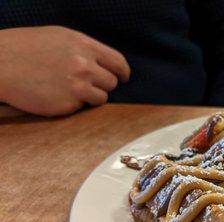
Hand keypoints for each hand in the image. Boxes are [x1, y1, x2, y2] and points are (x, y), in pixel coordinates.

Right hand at [0, 26, 129, 116]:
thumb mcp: (59, 38)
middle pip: (112, 82)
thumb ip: (84, 50)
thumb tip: (105, 63)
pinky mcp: (68, 104)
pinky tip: (58, 95)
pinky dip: (76, 104)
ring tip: (70, 89)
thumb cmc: (26, 49)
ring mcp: (77, 86)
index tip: (122, 77)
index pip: (118, 62)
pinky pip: (83, 107)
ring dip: (91, 96)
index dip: (122, 72)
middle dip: (103, 84)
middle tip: (86, 83)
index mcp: (83, 45)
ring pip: (102, 97)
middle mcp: (84, 65)